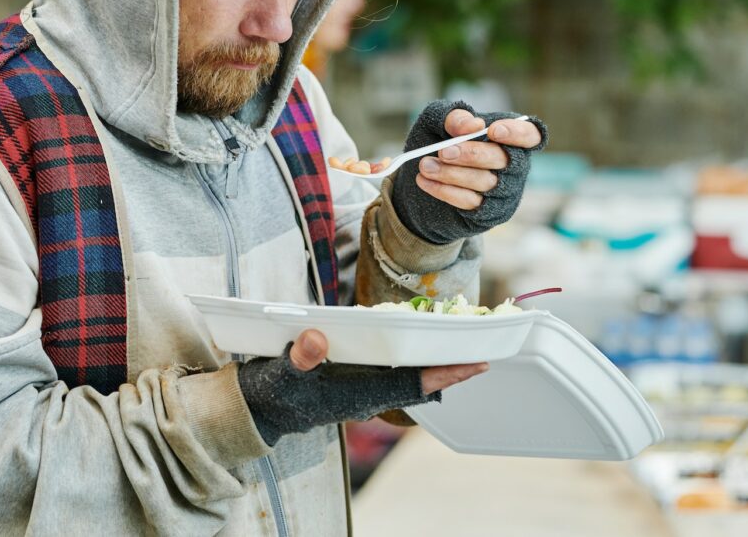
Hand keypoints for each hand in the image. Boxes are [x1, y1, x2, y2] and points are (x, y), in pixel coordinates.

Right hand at [289, 328, 488, 394]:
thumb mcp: (282, 373)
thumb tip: (317, 339)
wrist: (262, 408)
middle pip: (421, 381)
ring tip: (464, 345)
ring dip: (437, 362)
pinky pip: (397, 371)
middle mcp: (369, 395)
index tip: (475, 364)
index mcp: (359, 395)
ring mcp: (365, 389)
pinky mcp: (359, 381)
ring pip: (411, 376)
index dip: (445, 374)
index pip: (413, 385)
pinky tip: (425, 344)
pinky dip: (415, 358)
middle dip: (452, 368)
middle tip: (485, 351)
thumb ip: (299, 358)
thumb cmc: (274, 393)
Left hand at [391, 100, 547, 244]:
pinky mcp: (489, 213)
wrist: (419, 181)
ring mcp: (504, 192)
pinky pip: (471, 202)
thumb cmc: (436, 143)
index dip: (518, 133)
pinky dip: (446, 191)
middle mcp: (514, 166)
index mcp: (508, 137)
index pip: (531, 135)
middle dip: (472, 155)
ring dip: (452, 174)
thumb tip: (474, 125)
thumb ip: (454, 117)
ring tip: (426, 165)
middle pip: (504, 160)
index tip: (493, 131)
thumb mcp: (438, 122)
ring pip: (486, 182)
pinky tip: (425, 181)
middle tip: (444, 152)